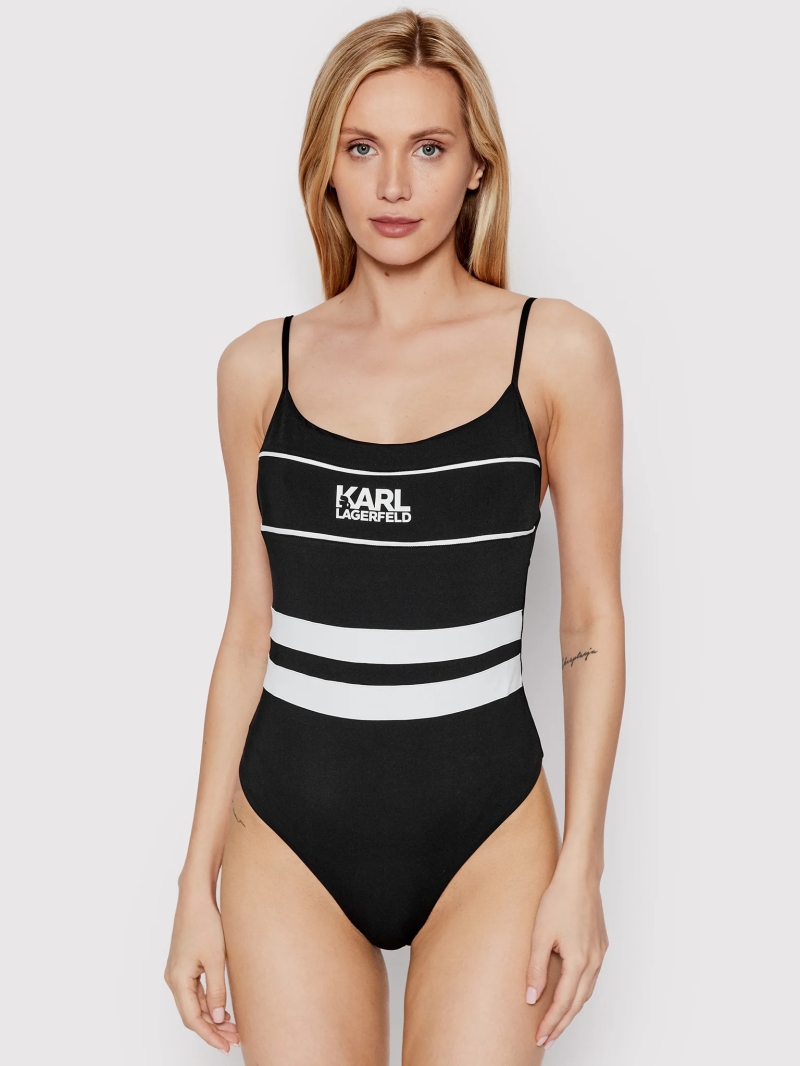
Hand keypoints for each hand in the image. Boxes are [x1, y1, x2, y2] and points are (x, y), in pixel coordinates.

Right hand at [164, 889, 239, 1052]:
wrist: (196, 899)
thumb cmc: (204, 923)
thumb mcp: (215, 959)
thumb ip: (216, 990)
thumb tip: (217, 1017)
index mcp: (178, 980)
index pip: (193, 1019)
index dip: (210, 1035)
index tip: (225, 1045)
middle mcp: (173, 979)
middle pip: (192, 1014)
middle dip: (213, 1029)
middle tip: (234, 1038)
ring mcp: (177, 972)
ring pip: (194, 1004)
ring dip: (211, 1017)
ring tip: (232, 1027)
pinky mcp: (184, 966)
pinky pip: (194, 992)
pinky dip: (208, 1002)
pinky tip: (222, 1009)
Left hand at [525, 865, 608, 1049]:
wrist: (579, 876)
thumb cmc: (559, 899)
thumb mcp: (540, 934)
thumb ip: (536, 968)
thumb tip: (531, 997)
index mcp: (579, 961)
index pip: (563, 1002)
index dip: (551, 1023)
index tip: (540, 1037)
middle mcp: (594, 961)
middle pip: (577, 1003)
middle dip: (561, 1023)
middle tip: (547, 1038)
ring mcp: (600, 953)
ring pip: (586, 992)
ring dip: (571, 1009)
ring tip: (556, 1022)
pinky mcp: (601, 945)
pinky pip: (591, 978)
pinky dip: (580, 992)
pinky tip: (570, 993)